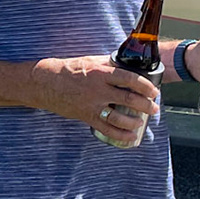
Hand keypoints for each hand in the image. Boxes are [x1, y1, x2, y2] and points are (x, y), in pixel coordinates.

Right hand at [31, 54, 159, 142]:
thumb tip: (126, 64)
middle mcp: (98, 90)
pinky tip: (131, 136)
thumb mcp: (90, 61)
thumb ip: (108, 64)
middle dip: (145, 105)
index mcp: (101, 73)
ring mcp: (92, 105)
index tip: (154, 91)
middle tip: (154, 107)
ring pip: (119, 118)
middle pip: (128, 99)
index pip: (129, 79)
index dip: (145, 86)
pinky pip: (107, 129)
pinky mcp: (86, 117)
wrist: (46, 83)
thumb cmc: (69, 70)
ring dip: (135, 122)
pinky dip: (121, 135)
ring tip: (142, 122)